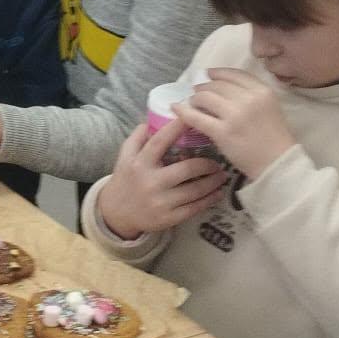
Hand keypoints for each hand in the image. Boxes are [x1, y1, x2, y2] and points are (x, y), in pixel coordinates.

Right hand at [96, 118, 227, 239]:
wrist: (116, 214)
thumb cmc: (125, 181)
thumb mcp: (124, 157)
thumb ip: (136, 138)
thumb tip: (151, 120)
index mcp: (140, 164)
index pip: (159, 142)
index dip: (176, 128)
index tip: (192, 118)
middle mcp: (151, 182)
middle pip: (186, 169)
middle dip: (206, 164)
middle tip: (217, 161)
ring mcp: (161, 202)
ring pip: (195, 190)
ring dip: (213, 182)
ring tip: (221, 175)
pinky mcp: (169, 218)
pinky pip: (194, 208)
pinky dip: (209, 200)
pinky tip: (217, 193)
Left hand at [176, 67, 294, 178]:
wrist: (277, 164)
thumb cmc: (274, 138)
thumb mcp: (270, 107)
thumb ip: (252, 95)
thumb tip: (223, 86)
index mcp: (263, 91)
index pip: (235, 74)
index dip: (218, 73)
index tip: (208, 74)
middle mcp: (249, 99)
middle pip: (218, 85)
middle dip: (204, 87)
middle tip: (197, 93)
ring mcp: (235, 115)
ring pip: (205, 97)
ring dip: (195, 98)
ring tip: (192, 103)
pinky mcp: (222, 132)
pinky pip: (197, 117)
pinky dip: (183, 111)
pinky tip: (176, 108)